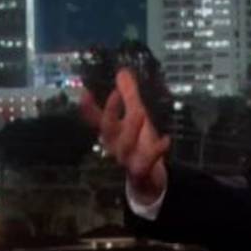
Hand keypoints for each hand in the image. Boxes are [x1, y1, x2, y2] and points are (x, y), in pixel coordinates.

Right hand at [80, 69, 170, 204]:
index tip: (85, 92)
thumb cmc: (140, 145)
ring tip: (140, 112)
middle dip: (109, 113)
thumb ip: (129, 95)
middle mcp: (116, 145)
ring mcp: (127, 159)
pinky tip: (166, 139)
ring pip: (125, 145)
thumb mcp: (136, 116)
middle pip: (108, 130)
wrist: (147, 179)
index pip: (98, 118)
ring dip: (131, 128)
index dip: (89, 108)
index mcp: (113, 133)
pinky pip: (146, 161)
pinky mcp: (141, 170)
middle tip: (114, 94)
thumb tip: (122, 71)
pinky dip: (156, 151)